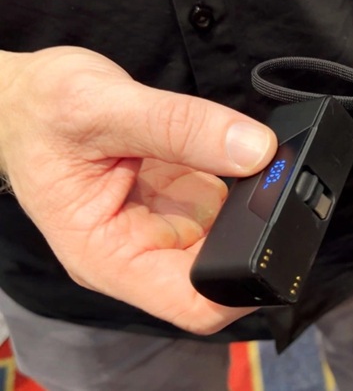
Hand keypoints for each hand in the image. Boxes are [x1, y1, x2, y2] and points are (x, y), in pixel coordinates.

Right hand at [0, 47, 276, 334]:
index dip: (244, 287)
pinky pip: (230, 196)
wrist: (25, 98)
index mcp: (109, 256)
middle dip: (255, 231)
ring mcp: (165, 224)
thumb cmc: (39, 111)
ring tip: (244, 152)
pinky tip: (233, 146)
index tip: (277, 242)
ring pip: (234, 230)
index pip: (192, 305)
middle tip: (270, 179)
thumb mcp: (99, 107)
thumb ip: (178, 126)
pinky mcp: (179, 198)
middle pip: (222, 268)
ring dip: (253, 198)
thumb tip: (256, 151)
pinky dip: (245, 175)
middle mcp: (141, 249)